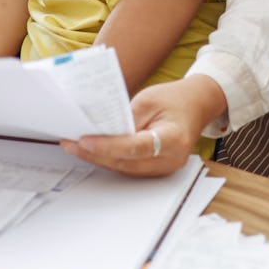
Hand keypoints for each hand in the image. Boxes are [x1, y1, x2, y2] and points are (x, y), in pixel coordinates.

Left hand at [60, 75, 226, 176]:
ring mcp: (165, 168)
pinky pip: (129, 167)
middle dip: (96, 153)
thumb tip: (101, 132)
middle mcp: (171, 159)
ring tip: (76, 147)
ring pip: (125, 168)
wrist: (196, 105)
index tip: (85, 140)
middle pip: (127, 162)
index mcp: (175, 138)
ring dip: (99, 158)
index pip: (136, 147)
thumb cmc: (175, 99)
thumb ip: (127, 118)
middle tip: (71, 144)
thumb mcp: (149, 99)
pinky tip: (93, 151)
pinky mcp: (157, 169)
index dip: (108, 146)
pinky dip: (110, 159)